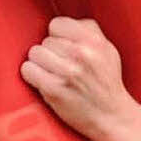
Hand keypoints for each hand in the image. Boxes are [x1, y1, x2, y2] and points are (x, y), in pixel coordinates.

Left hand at [19, 17, 136, 140]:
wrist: (112, 117)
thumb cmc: (107, 84)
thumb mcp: (107, 50)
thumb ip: (88, 32)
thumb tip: (62, 24)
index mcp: (94, 41)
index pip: (56, 24)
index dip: (57, 37)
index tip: (63, 48)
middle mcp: (81, 54)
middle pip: (45, 41)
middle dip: (50, 53)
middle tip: (62, 67)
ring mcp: (67, 72)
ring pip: (34, 53)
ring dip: (40, 64)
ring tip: (53, 74)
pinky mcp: (53, 89)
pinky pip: (28, 70)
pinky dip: (32, 76)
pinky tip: (44, 82)